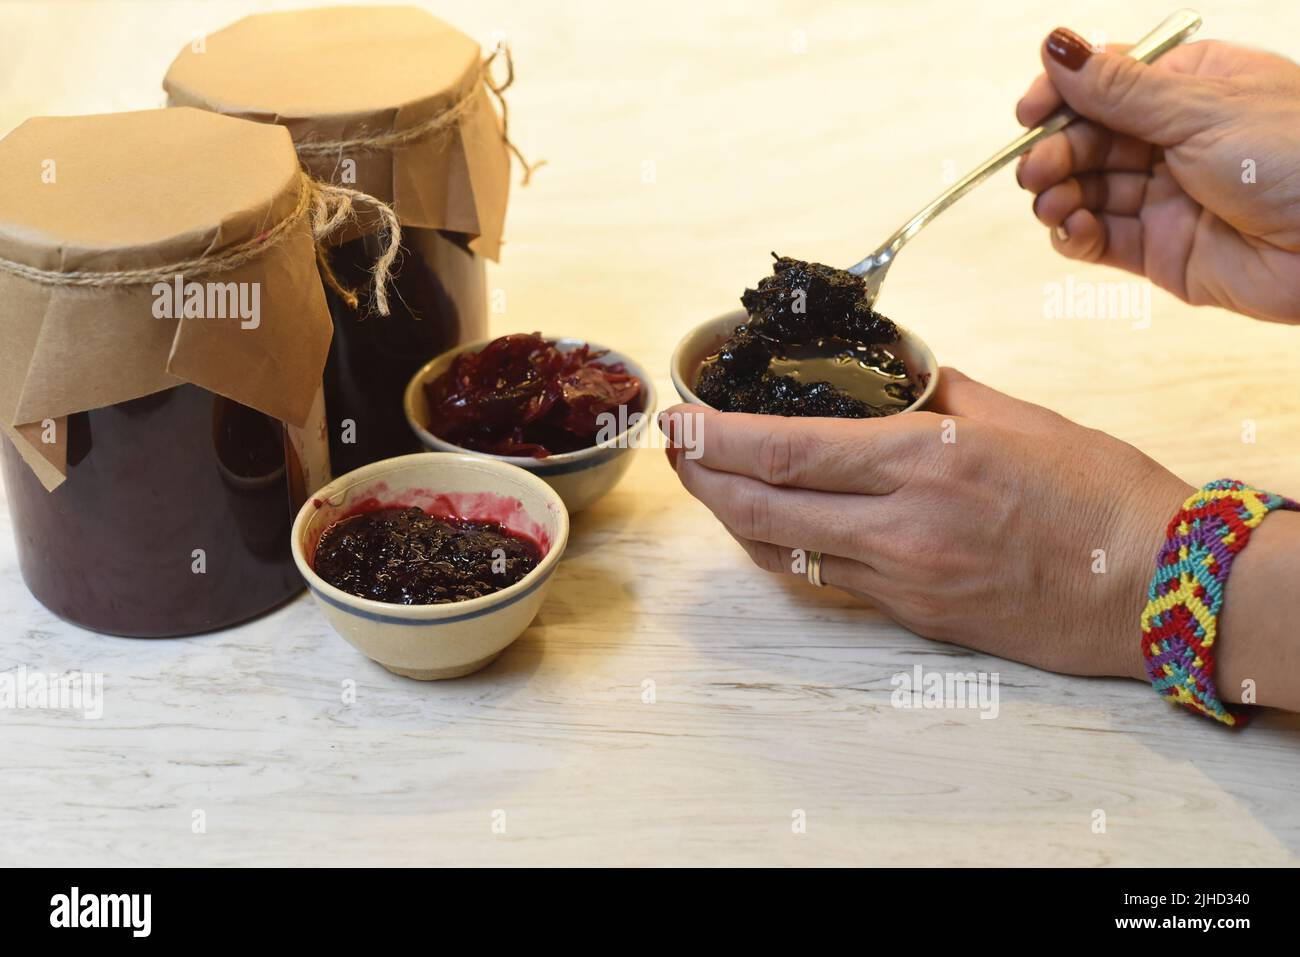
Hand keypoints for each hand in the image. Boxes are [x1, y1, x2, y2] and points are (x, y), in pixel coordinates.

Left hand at [661, 370, 1192, 679]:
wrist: (1156, 587)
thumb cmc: (1101, 493)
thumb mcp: (1016, 416)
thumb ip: (935, 393)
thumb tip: (886, 376)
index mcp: (926, 461)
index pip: (786, 451)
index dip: (715, 439)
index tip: (679, 419)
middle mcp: (902, 527)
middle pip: (759, 512)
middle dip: (700, 480)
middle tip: (676, 450)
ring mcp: (903, 581)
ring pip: (780, 553)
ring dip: (732, 517)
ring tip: (711, 481)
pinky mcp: (913, 617)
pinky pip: (825, 581)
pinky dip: (785, 547)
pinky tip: (776, 521)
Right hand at [1016, 30, 1299, 322]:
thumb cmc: (1297, 155)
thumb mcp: (1200, 107)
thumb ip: (1119, 88)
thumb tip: (1057, 47)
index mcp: (1190, 88)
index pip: (1105, 84)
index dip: (1062, 97)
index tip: (1029, 114)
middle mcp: (1174, 140)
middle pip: (1087, 140)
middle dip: (1054, 152)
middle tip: (1038, 168)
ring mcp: (1166, 197)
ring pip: (1087, 192)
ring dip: (1058, 196)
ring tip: (1053, 203)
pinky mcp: (1162, 251)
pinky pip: (1101, 242)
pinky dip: (1076, 237)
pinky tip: (1072, 230)